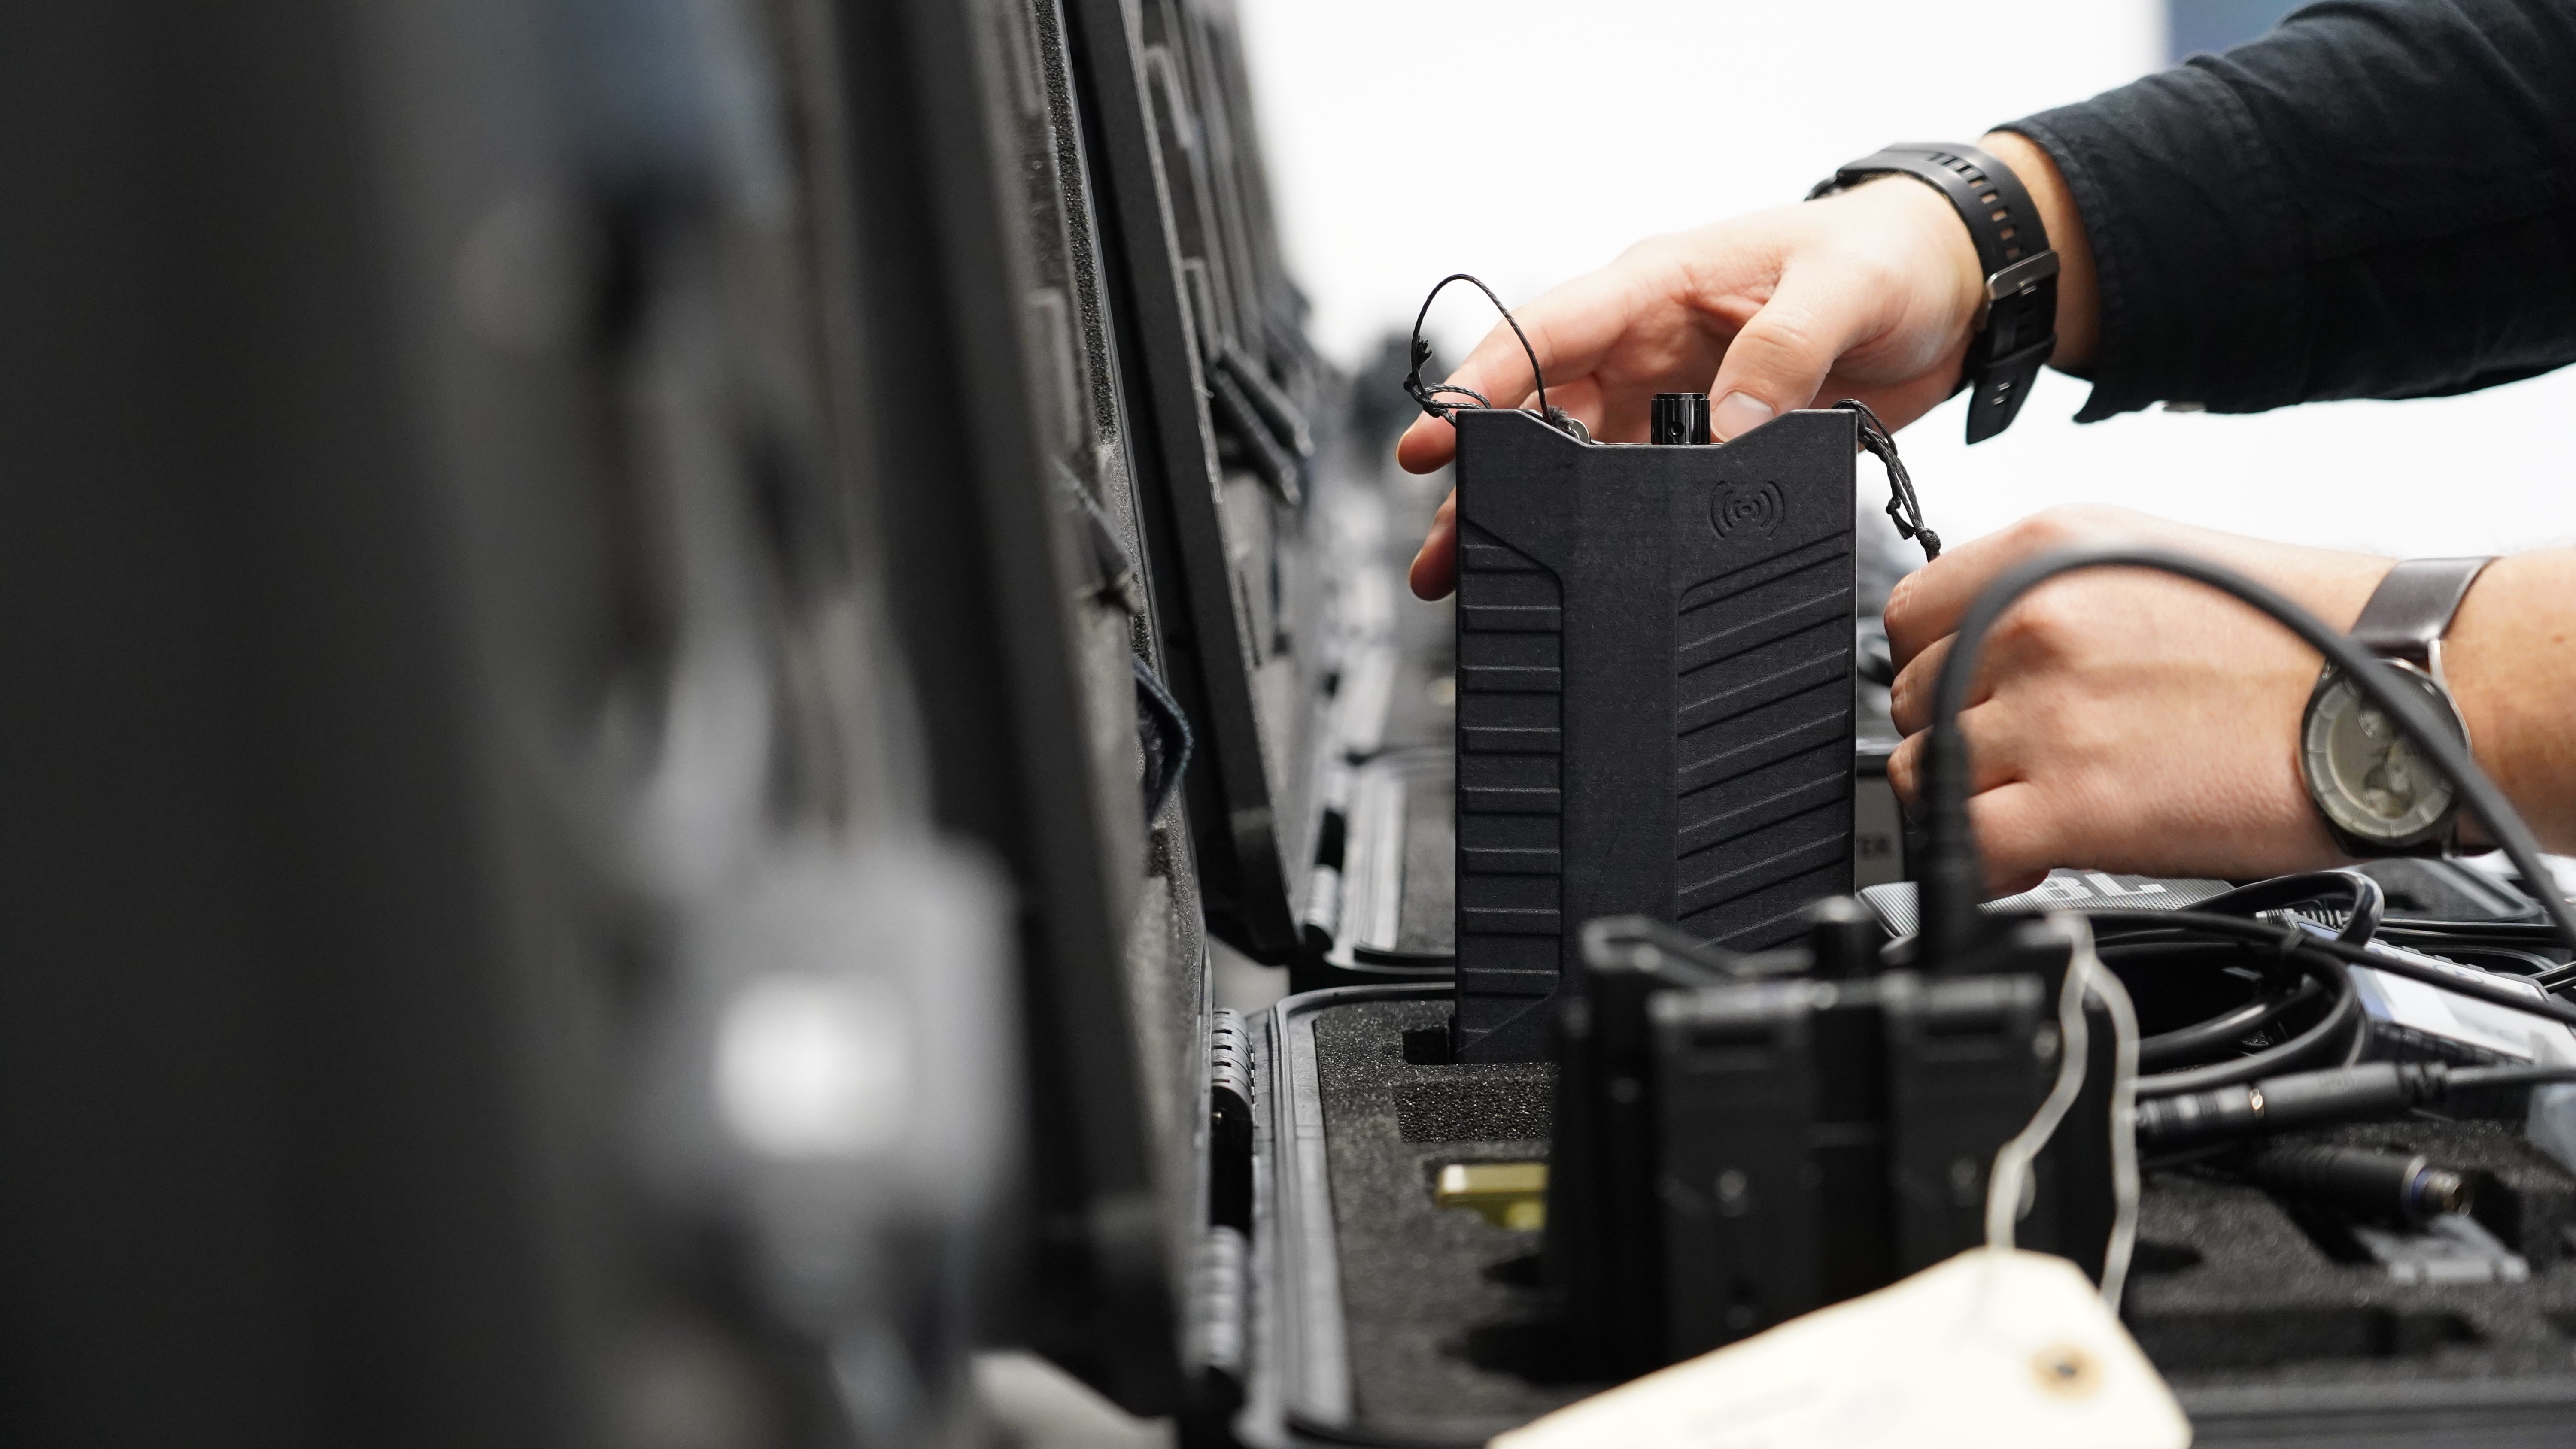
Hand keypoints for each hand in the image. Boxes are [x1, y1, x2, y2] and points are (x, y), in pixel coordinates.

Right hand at [1400, 132, 2096, 600]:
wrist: (1955, 288)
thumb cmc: (1892, 256)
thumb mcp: (1842, 289)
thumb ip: (1784, 354)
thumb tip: (1726, 428)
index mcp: (1658, 285)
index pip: (1546, 333)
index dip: (1482, 386)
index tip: (1435, 439)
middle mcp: (1646, 341)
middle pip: (1537, 415)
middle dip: (1483, 479)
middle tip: (1441, 546)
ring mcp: (1669, 394)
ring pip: (1571, 463)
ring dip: (1525, 518)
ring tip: (1471, 579)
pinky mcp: (1703, 440)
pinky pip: (1633, 490)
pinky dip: (1597, 532)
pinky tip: (1569, 571)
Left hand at [1882, 505, 2391, 892]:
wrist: (2399, 691)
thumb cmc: (2303, 635)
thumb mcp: (2151, 559)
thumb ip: (2051, 593)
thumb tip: (1987, 643)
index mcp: (2045, 549)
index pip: (1909, 615)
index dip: (1932, 667)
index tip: (1967, 697)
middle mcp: (2029, 621)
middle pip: (1909, 699)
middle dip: (1957, 736)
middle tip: (2025, 759)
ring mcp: (2044, 713)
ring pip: (1921, 775)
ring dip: (1969, 802)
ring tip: (2036, 807)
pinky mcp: (2069, 802)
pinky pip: (1961, 848)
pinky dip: (1981, 866)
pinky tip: (2030, 858)